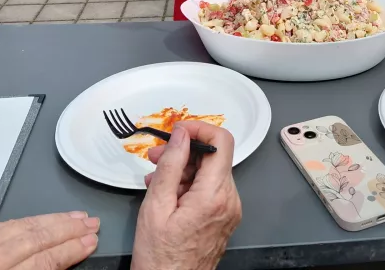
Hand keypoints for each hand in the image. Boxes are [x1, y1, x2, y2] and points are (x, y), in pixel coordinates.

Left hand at [0, 211, 99, 269]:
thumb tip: (66, 256)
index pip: (44, 261)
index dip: (70, 251)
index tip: (91, 242)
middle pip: (38, 238)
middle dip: (69, 230)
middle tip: (93, 223)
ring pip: (26, 224)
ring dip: (55, 219)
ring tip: (79, 216)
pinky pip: (10, 222)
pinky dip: (33, 219)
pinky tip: (46, 218)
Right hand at [131, 122, 241, 269]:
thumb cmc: (160, 259)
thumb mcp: (156, 207)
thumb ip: (171, 165)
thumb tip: (181, 134)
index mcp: (214, 195)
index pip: (222, 141)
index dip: (199, 128)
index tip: (177, 131)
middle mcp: (229, 200)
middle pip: (214, 156)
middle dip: (184, 150)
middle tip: (156, 156)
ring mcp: (229, 210)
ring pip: (210, 172)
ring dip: (183, 168)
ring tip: (155, 178)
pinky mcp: (223, 218)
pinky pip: (209, 189)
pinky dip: (189, 184)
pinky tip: (166, 193)